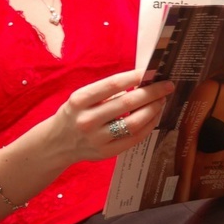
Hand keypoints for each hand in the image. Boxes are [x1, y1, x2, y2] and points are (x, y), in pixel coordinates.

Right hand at [54, 69, 174, 162]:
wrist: (57, 143)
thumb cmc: (74, 114)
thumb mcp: (81, 98)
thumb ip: (106, 91)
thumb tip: (140, 82)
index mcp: (80, 100)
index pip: (112, 84)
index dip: (135, 76)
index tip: (151, 71)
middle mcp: (87, 120)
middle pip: (127, 103)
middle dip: (151, 93)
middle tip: (167, 86)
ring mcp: (97, 139)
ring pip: (134, 123)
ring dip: (152, 110)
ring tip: (161, 100)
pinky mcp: (106, 152)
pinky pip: (134, 138)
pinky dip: (148, 126)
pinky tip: (153, 116)